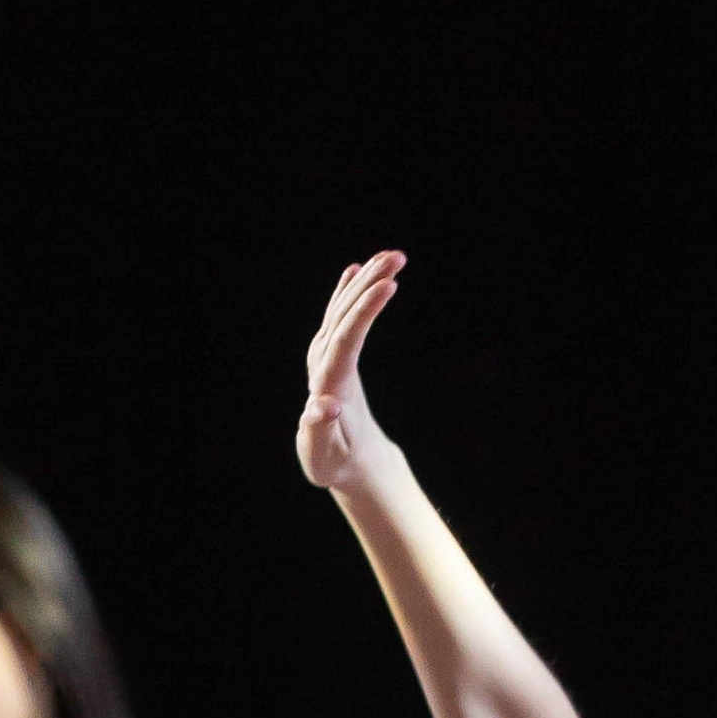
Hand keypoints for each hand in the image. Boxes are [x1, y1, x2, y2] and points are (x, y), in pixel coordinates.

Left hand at [299, 253, 405, 490]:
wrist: (333, 458)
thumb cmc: (332, 462)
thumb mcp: (323, 458)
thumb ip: (319, 432)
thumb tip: (322, 405)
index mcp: (326, 383)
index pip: (346, 338)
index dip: (365, 310)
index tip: (388, 286)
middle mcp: (321, 360)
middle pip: (345, 313)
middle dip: (370, 282)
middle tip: (397, 257)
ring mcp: (324, 353)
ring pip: (343, 308)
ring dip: (366, 279)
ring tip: (392, 255)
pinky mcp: (331, 352)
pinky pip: (339, 314)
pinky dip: (347, 290)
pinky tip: (356, 269)